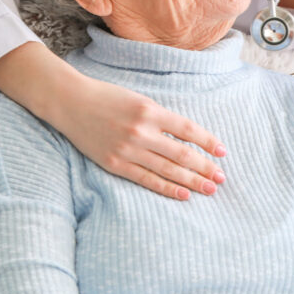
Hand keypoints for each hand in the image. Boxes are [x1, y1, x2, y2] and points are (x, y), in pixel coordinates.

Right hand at [48, 74, 227, 199]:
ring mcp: (127, 150)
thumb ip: (161, 119)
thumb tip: (188, 139)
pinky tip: (183, 194)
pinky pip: (146, 179)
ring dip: (192, 180)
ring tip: (210, 189)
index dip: (207, 142)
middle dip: (205, 167)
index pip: (187, 130)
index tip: (222, 152)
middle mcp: (140, 131)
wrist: (71, 103)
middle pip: (181, 154)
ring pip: (167, 170)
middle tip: (222, 178)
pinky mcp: (115, 164)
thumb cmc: (108, 98)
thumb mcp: (140, 100)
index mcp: (150, 110)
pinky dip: (167, 188)